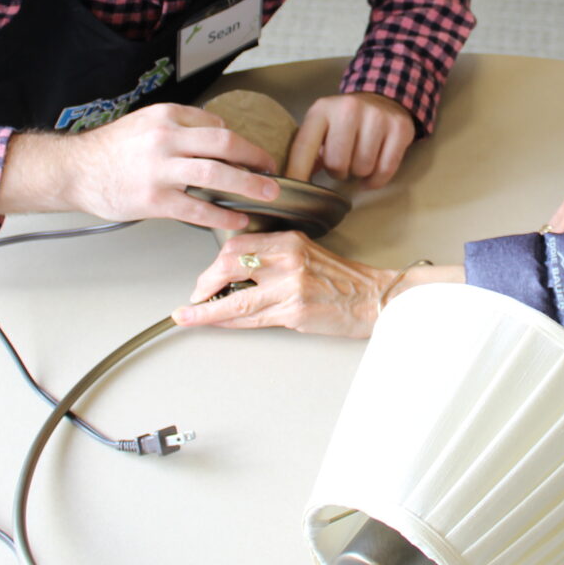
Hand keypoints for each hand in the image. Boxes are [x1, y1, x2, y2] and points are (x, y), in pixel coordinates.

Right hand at [0, 103, 279, 230]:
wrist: (74, 170)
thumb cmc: (109, 150)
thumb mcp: (145, 123)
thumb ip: (180, 127)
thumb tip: (218, 137)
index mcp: (166, 117)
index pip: (215, 125)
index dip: (238, 142)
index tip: (251, 155)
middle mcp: (166, 139)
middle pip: (224, 144)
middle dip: (254, 157)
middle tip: (271, 170)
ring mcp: (160, 170)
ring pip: (216, 175)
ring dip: (248, 185)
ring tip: (267, 194)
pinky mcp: (154, 200)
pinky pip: (198, 209)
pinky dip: (223, 216)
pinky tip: (237, 219)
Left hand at [176, 231, 401, 337]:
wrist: (374, 298)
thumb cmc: (343, 281)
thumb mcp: (308, 255)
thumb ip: (274, 259)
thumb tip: (235, 275)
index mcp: (291, 241)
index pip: (239, 245)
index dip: (213, 263)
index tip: (204, 277)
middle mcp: (289, 259)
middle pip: (230, 265)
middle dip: (205, 283)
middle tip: (195, 296)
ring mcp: (291, 286)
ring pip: (235, 299)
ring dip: (206, 310)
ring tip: (190, 316)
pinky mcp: (294, 311)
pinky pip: (251, 319)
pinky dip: (228, 322)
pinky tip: (216, 323)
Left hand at [285, 92, 415, 188]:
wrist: (381, 99)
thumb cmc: (344, 122)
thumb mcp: (321, 127)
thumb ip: (306, 152)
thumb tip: (291, 184)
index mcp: (321, 109)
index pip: (304, 148)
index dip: (297, 175)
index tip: (293, 196)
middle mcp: (349, 108)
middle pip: (337, 163)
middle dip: (338, 171)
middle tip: (342, 164)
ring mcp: (377, 117)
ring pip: (362, 168)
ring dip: (358, 173)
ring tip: (358, 161)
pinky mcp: (400, 128)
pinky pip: (385, 170)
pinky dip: (376, 180)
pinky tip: (372, 174)